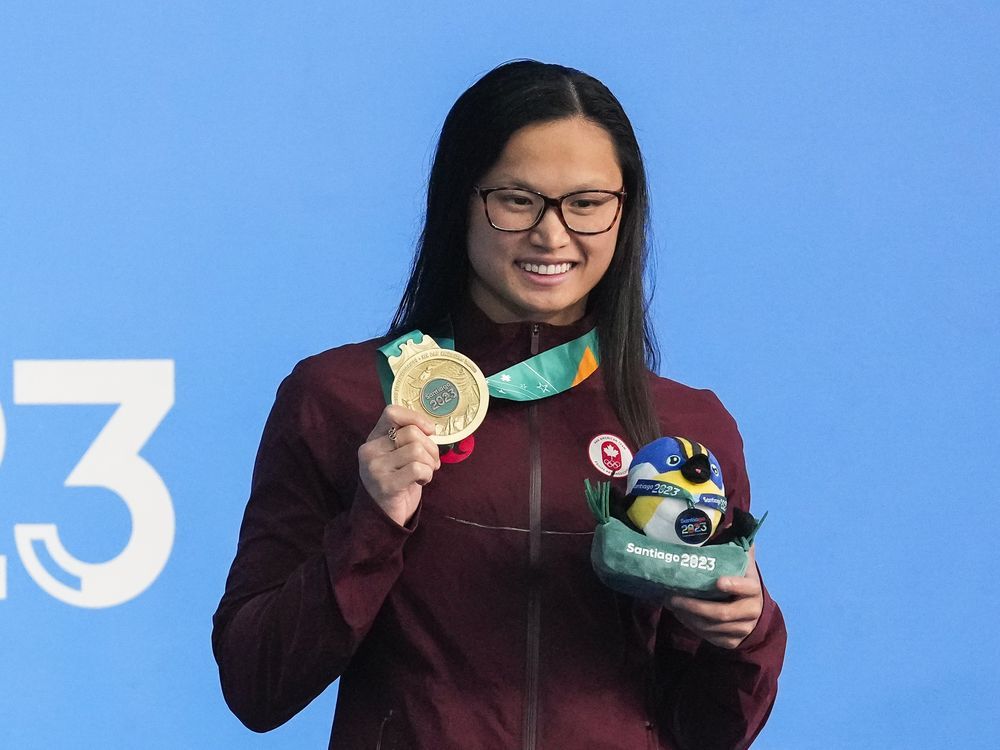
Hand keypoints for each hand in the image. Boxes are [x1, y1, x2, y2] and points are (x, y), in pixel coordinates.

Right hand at [358, 405, 439, 525]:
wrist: (382, 517)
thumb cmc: (397, 481)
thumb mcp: (397, 456)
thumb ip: (407, 438)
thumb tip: (431, 427)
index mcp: (373, 439)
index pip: (392, 412)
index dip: (415, 418)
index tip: (429, 431)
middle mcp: (370, 450)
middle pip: (411, 433)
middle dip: (431, 447)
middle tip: (431, 462)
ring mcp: (376, 468)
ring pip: (417, 450)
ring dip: (430, 463)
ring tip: (425, 472)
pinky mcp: (386, 484)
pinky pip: (418, 468)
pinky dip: (427, 474)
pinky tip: (422, 481)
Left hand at [664, 546, 762, 649]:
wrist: (750, 608)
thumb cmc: (738, 578)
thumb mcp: (739, 560)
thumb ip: (735, 543)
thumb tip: (725, 520)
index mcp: (753, 588)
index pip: (747, 588)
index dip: (734, 585)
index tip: (717, 581)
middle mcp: (752, 611)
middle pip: (721, 613)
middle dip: (694, 606)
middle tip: (673, 597)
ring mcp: (743, 629)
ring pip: (712, 627)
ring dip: (688, 617)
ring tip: (671, 604)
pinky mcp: (732, 641)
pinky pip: (710, 637)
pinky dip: (692, 627)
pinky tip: (680, 615)